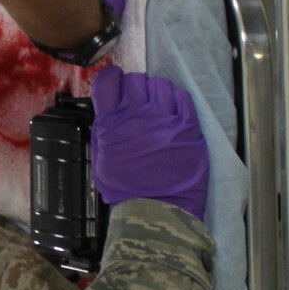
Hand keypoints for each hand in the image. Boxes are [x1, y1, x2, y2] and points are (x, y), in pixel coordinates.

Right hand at [89, 66, 208, 217]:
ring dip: (155, 93)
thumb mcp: (101, 158)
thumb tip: (108, 111)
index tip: (115, 86)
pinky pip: (182, 98)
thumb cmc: (125, 190)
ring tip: (156, 109)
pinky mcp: (187, 126)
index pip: (108, 80)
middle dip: (134, 88)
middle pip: (135, 79)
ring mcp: (164, 118)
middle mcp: (137, 114)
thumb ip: (104, 130)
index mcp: (111, 123)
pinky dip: (176, 101)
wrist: (156, 210)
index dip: (111, 79)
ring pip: (160, 85)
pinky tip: (172, 114)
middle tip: (137, 102)